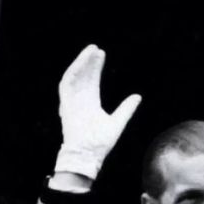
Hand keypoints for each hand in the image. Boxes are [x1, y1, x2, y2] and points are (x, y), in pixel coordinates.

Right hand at [54, 44, 141, 179]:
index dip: (96, 68)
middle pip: (84, 76)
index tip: (102, 54)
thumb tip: (138, 96)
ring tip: (90, 51)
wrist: (88, 155)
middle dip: (89, 62)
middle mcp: (80, 101)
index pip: (92, 81)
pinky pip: (66, 84)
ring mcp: (72, 103)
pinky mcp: (65, 105)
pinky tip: (81, 62)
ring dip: (81, 63)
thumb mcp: (118, 122)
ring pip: (74, 77)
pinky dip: (73, 72)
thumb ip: (126, 109)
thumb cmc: (100, 144)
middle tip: (97, 48)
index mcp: (90, 104)